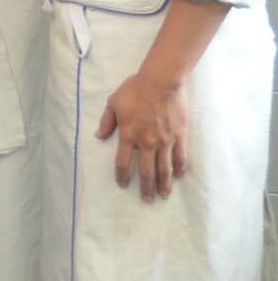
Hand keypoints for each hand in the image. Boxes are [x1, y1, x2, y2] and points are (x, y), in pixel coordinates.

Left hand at [97, 71, 189, 202]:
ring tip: (163, 195)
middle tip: (146, 199)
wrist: (161, 81)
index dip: (122, 175)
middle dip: (145, 187)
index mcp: (129, 135)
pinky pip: (180, 157)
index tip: (122, 184)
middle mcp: (147, 142)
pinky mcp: (180, 136)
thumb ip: (107, 122)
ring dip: (163, 184)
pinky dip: (179, 168)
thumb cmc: (135, 89)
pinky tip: (178, 176)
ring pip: (164, 169)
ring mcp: (166, 141)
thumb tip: (99, 136)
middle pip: (146, 171)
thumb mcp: (114, 103)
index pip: (123, 162)